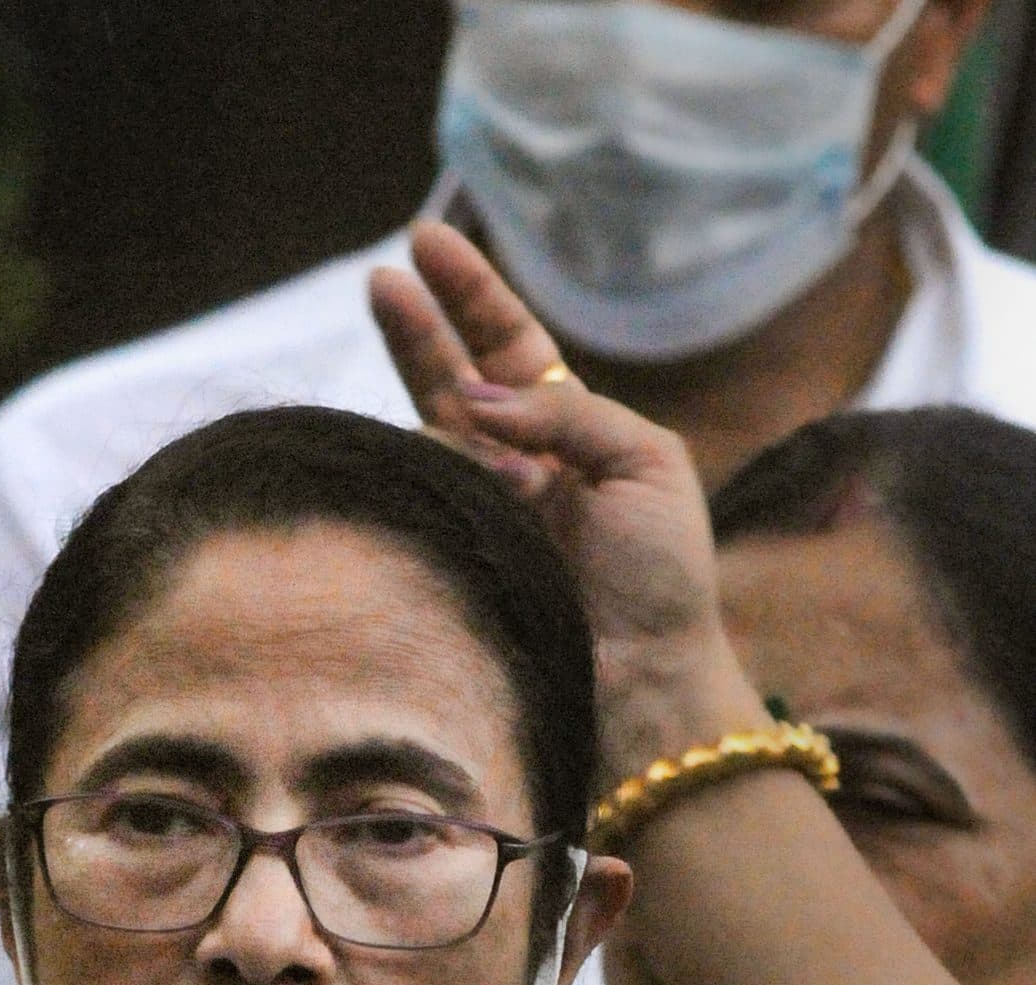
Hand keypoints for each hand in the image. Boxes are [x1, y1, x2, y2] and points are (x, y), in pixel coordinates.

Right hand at [370, 226, 760, 763]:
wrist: (644, 682)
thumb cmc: (662, 579)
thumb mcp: (646, 464)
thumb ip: (569, 415)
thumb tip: (475, 401)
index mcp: (572, 436)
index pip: (511, 348)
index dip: (473, 294)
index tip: (428, 243)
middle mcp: (516, 469)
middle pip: (454, 378)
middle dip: (419, 322)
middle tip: (382, 273)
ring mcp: (477, 515)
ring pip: (426, 428)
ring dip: (406, 368)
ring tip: (386, 304)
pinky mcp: (451, 561)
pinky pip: (415, 497)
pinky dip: (400, 457)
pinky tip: (387, 417)